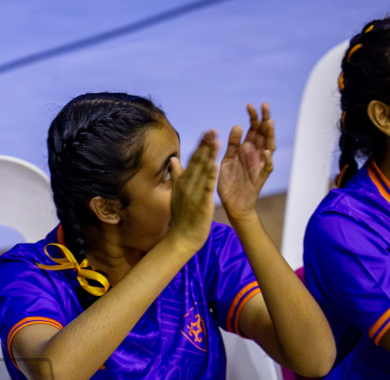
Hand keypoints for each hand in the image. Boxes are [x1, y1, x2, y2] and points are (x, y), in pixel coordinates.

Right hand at [165, 130, 219, 256]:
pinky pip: (206, 188)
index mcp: (183, 182)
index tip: (208, 131)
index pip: (193, 160)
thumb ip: (176, 175)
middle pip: (197, 162)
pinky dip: (210, 176)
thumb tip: (173, 159)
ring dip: (209, 156)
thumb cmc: (181, 218)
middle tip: (213, 130)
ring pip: (202, 172)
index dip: (201, 145)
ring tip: (216, 141)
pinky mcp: (201, 204)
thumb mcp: (177, 194)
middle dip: (205, 145)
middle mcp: (187, 185)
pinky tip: (215, 165)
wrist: (181, 239)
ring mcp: (193, 194)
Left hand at [217, 103, 274, 221]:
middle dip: (264, 119)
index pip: (253, 128)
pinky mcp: (260, 177)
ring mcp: (259, 165)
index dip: (253, 117)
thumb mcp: (227, 160)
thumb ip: (232, 144)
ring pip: (269, 147)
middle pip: (263, 134)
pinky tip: (265, 152)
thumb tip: (237, 125)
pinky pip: (267, 168)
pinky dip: (267, 160)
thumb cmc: (229, 182)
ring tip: (269, 123)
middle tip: (264, 105)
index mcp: (246, 148)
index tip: (250, 105)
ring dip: (269, 135)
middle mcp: (255, 154)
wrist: (232, 204)